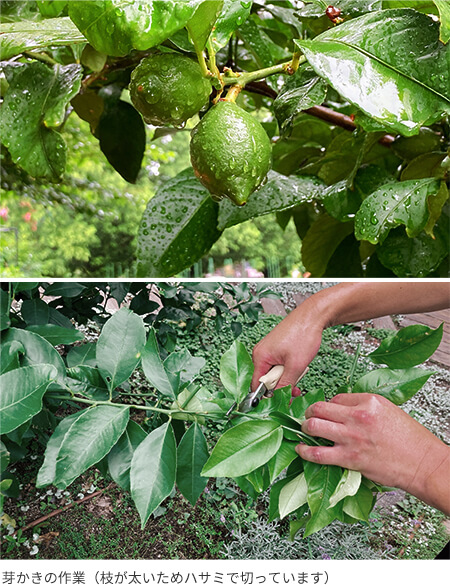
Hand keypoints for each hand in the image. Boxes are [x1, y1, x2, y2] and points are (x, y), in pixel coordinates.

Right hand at [251, 298, 325, 394]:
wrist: (313, 316)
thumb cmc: (303, 335)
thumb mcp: (296, 365)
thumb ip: (285, 384)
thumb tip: (278, 397)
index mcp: (260, 356)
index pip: (256, 384)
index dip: (267, 396)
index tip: (280, 401)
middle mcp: (261, 352)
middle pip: (266, 379)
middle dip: (281, 385)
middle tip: (296, 387)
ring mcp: (269, 349)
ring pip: (275, 372)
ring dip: (287, 376)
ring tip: (300, 370)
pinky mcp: (277, 347)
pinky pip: (279, 364)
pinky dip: (289, 368)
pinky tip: (298, 363)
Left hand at [296, 393, 449, 514]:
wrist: (422, 463)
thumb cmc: (409, 439)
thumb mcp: (388, 410)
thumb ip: (364, 407)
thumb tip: (342, 409)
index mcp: (368, 401)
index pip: (336, 398)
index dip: (330, 405)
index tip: (328, 412)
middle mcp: (357, 417)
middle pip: (319, 408)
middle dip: (310, 412)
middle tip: (309, 417)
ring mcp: (352, 438)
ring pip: (314, 426)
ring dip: (305, 428)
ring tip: (304, 431)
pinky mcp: (350, 459)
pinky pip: (318, 453)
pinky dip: (305, 451)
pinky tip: (301, 449)